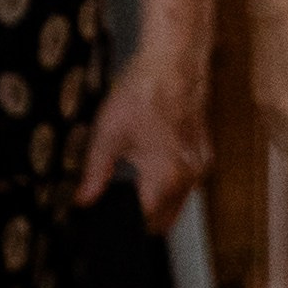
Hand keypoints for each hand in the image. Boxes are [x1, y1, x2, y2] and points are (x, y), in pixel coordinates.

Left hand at [78, 52, 211, 233]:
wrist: (175, 61)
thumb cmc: (144, 92)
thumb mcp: (108, 135)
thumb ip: (95, 174)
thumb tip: (83, 200)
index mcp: (165, 177)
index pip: (144, 223)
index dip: (123, 227)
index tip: (108, 223)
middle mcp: (189, 176)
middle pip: (165, 221)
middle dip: (142, 221)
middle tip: (116, 210)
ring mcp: (200, 163)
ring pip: (179, 202)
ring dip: (158, 203)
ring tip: (132, 188)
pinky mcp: (204, 150)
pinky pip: (187, 182)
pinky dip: (170, 183)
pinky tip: (151, 167)